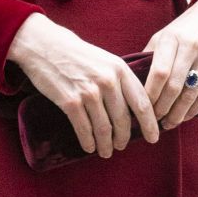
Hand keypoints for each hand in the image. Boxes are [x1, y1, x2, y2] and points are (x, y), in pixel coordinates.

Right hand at [7, 13, 159, 157]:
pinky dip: (88, 141)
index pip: (142, 103)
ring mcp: (89, 93)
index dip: (149, 125)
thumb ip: (120, 80)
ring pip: (104, 128)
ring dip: (106, 144)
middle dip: (124, 138)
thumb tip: (134, 107)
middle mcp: (107, 82)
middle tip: (122, 146)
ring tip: (106, 151)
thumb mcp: (105, 60)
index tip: (153, 138)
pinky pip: (84, 129)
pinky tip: (89, 147)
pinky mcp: (70, 102)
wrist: (44, 45)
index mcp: (120, 70)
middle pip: (123, 120)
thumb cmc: (76, 54)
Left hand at [142, 0, 197, 127]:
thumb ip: (150, 56)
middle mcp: (191, 45)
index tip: (141, 109)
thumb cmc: (187, 28)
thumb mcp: (166, 34)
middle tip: (154, 122)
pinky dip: (194, 108)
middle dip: (162, 109)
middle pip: (174, 86)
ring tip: (169, 123)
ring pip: (191, 93)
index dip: (150, 95)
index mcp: (171, 37)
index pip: (158, 73)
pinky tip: (185, 115)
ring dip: (178, 113)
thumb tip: (129, 83)